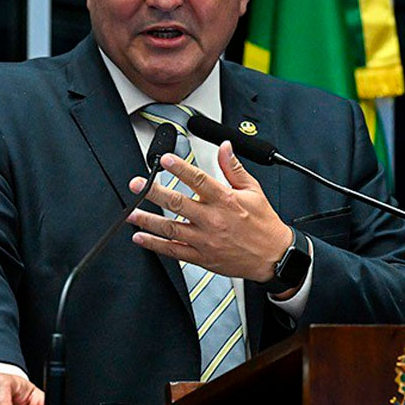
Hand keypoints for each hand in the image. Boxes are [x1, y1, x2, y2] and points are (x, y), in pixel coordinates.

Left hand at [127, 140, 292, 282]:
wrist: (273, 257)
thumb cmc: (263, 223)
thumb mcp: (253, 190)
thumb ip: (234, 168)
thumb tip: (225, 147)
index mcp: (225, 200)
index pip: (198, 180)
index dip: (180, 168)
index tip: (165, 160)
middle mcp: (213, 220)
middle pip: (178, 203)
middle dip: (154, 192)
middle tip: (137, 185)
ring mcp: (205, 240)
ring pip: (171, 229)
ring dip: (148, 220)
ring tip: (131, 212)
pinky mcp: (202, 257)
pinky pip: (174, 251)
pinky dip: (155, 245)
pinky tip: (141, 237)